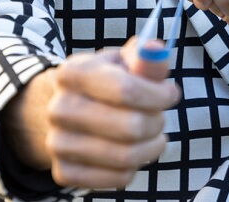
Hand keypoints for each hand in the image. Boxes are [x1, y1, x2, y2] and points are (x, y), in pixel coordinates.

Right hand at [2, 38, 179, 188]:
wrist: (66, 110)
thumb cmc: (105, 82)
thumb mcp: (122, 62)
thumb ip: (144, 57)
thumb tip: (157, 48)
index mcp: (73, 73)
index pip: (128, 90)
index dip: (159, 95)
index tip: (170, 94)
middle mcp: (59, 108)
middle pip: (131, 127)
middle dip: (157, 122)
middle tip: (159, 117)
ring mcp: (57, 143)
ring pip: (126, 157)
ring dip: (151, 147)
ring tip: (153, 135)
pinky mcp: (64, 172)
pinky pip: (117, 179)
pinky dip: (134, 168)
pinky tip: (132, 152)